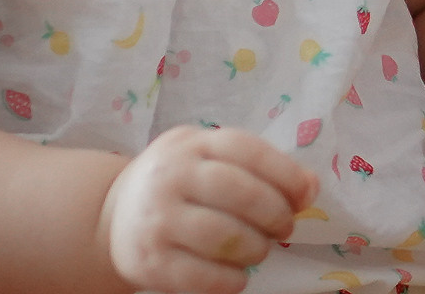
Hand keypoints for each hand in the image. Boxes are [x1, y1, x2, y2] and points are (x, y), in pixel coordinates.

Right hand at [99, 126, 318, 293]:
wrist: (114, 214)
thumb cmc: (182, 183)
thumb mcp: (213, 159)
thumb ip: (261, 166)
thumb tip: (310, 187)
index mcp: (192, 144)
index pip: (248, 151)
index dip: (286, 174)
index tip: (305, 196)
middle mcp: (170, 176)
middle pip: (240, 193)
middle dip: (275, 214)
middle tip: (285, 228)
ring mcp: (156, 219)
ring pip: (224, 237)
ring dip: (256, 249)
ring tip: (259, 250)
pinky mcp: (148, 261)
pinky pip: (202, 277)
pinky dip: (231, 280)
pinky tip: (238, 276)